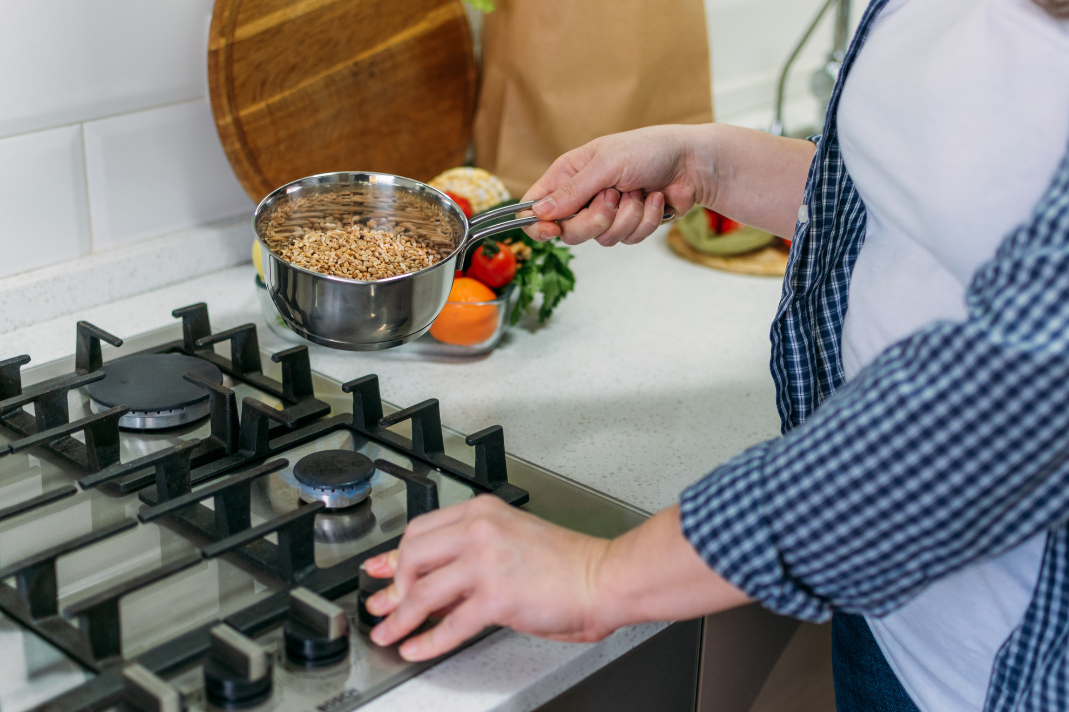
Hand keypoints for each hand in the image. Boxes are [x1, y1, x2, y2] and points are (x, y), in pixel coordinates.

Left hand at [363, 495, 612, 660]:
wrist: (605, 577)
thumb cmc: (569, 563)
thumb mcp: (513, 540)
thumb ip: (472, 555)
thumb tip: (435, 585)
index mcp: (483, 512)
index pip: (421, 530)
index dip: (394, 555)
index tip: (378, 569)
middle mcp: (480, 530)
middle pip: (412, 556)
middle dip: (391, 587)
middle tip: (382, 606)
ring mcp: (486, 563)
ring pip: (422, 591)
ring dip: (399, 618)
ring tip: (387, 633)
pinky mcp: (496, 597)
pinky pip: (449, 625)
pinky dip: (426, 641)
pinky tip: (416, 647)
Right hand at [520, 124, 716, 246]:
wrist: (692, 163)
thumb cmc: (650, 150)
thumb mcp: (606, 164)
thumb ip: (572, 191)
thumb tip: (538, 212)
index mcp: (570, 174)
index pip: (536, 206)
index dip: (538, 223)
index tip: (551, 230)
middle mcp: (584, 196)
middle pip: (569, 232)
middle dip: (596, 219)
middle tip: (613, 197)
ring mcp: (607, 214)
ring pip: (601, 239)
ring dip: (627, 216)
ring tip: (639, 191)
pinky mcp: (629, 226)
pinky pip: (627, 240)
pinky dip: (644, 220)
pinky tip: (654, 199)